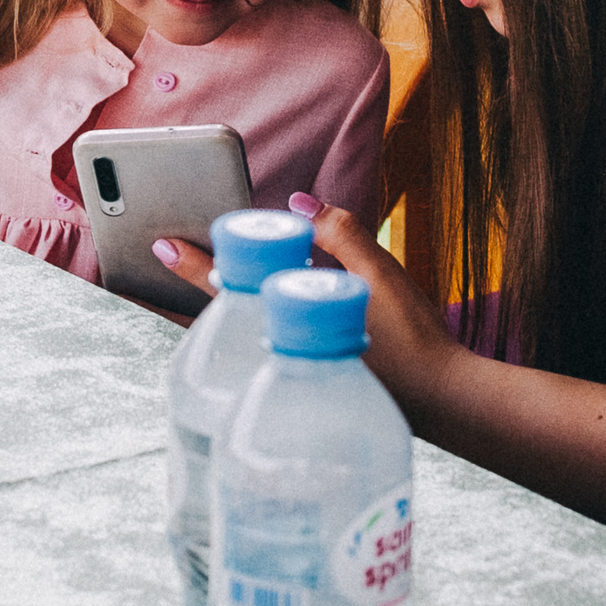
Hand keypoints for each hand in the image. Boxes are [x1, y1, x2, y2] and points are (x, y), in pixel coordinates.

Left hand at [153, 197, 461, 411]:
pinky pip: (263, 350)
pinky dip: (250, 328)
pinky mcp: (308, 381)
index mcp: (292, 321)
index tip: (162, 244)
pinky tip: (257, 314)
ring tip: (201, 282)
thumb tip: (299, 203)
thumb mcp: (381, 272)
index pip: (227, 286)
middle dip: (191, 287)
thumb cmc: (415, 338)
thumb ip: (339, 233)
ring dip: (217, 309)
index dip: (193, 262)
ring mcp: (293, 370)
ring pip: (238, 335)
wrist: (443, 402)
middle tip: (168, 256)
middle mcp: (282, 350)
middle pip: (219, 314)